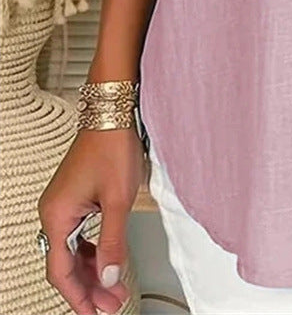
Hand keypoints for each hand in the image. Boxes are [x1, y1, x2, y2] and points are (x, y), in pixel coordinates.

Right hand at [37, 126, 146, 314]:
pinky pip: (78, 236)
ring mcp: (62, 206)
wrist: (112, 115)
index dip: (79, 297)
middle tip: (112, 305)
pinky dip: (92, 252)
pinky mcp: (73, 199)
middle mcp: (53, 213)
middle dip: (90, 288)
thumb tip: (111, 278)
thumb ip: (113, 243)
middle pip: (66, 264)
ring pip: (72, 251)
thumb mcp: (118, 200)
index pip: (61, 271)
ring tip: (114, 289)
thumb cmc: (112, 148)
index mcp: (57, 216)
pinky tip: (107, 262)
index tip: (96, 313)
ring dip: (93, 271)